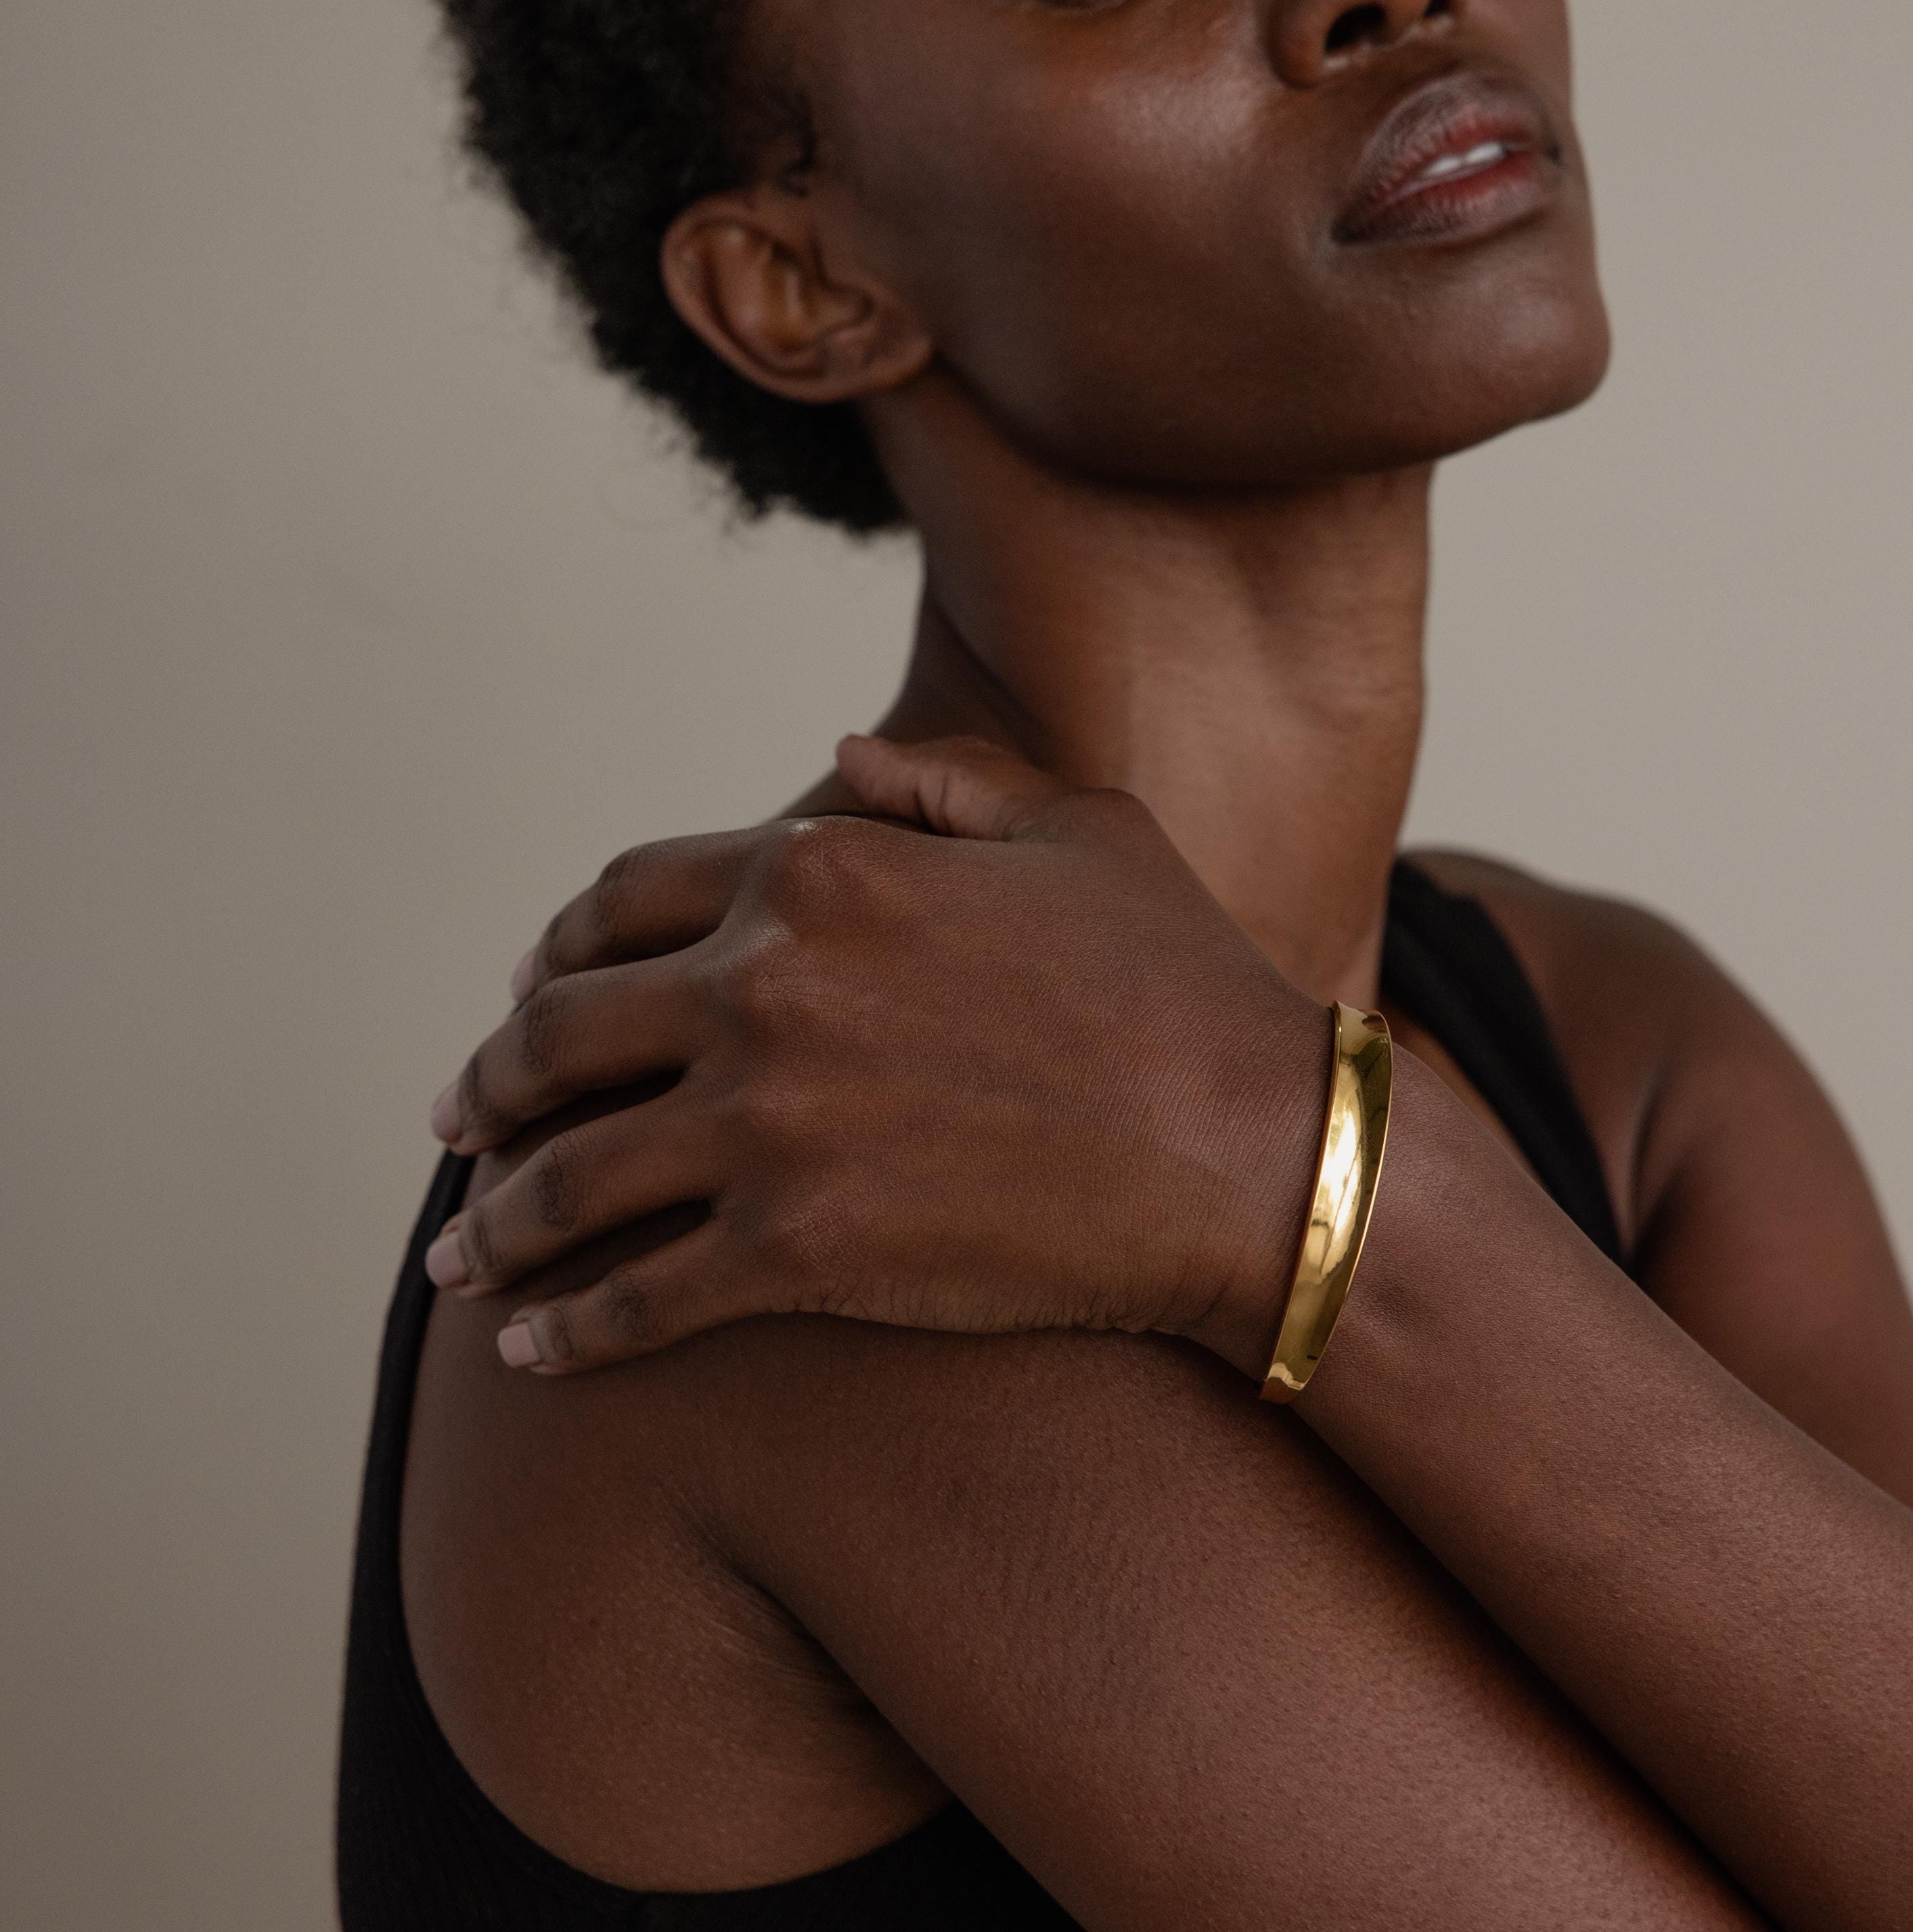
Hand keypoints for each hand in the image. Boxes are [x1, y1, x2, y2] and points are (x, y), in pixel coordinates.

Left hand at [425, 736, 1329, 1374]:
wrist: (1253, 1149)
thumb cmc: (1181, 980)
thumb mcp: (1075, 826)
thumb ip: (941, 782)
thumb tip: (835, 758)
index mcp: (821, 870)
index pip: (622, 901)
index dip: (557, 949)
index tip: (531, 993)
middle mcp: (766, 984)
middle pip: (560, 1033)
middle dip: (492, 1082)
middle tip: (459, 1122)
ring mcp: (771, 1122)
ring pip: (570, 1176)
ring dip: (498, 1221)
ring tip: (461, 1258)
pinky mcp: (797, 1252)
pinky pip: (636, 1299)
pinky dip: (568, 1330)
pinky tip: (532, 1354)